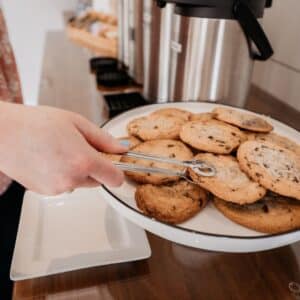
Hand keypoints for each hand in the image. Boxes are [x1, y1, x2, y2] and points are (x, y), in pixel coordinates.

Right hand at [0, 102, 126, 194]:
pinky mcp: (45, 192)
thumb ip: (104, 139)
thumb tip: (121, 149)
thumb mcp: (77, 123)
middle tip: (79, 148)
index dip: (117, 170)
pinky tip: (49, 160)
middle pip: (98, 180)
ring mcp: (58, 188)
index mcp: (84, 161)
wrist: (3, 133)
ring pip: (80, 183)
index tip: (114, 162)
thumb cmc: (36, 123)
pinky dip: (62, 175)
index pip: (115, 178)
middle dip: (94, 167)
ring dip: (77, 171)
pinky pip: (64, 185)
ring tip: (60, 151)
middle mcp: (72, 179)